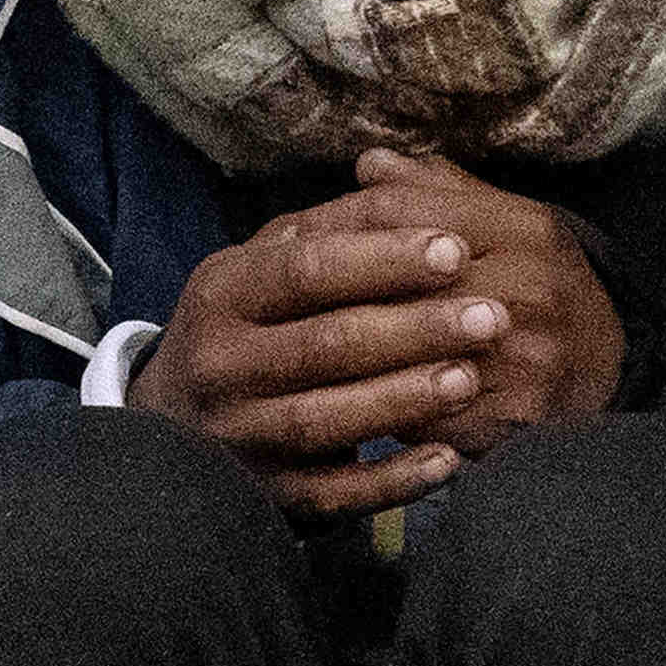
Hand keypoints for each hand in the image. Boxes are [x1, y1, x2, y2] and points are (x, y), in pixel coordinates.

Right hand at [130, 146, 627, 516]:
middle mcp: (220, 365)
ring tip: (471, 378)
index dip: (382, 260)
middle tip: (493, 315)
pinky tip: (447, 460)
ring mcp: (238, 436)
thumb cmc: (242, 329)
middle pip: (322, 346)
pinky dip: (390, 481)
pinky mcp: (264, 496)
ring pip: (323, 420)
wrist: (172, 426)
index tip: (456, 249)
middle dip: (413, 329)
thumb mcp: (257, 267)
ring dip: (403, 401)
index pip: (304, 270)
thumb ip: (323, 228)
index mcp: (221, 293)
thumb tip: (390, 170)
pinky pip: (331, 494)